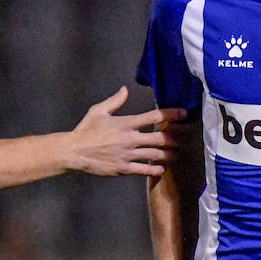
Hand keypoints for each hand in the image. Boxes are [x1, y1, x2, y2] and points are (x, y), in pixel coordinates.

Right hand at [68, 87, 184, 176]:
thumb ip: (115, 100)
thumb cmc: (85, 130)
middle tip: (185, 137)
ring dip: (169, 154)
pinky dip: (155, 170)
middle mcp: (130, 138)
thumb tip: (125, 89)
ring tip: (177, 154)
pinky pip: (144, 170)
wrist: (74, 151)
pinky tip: (161, 169)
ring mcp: (128, 155)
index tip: (184, 114)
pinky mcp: (124, 168)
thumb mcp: (98, 111)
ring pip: (156, 154)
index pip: (154, 116)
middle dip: (176, 137)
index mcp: (126, 123)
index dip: (172, 114)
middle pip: (160, 137)